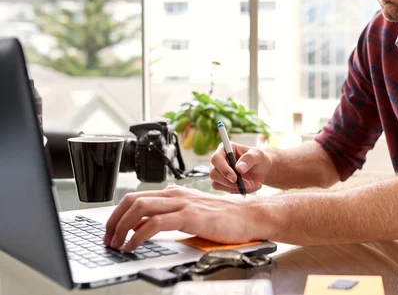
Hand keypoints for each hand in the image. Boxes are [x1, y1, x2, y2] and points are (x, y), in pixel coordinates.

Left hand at [102, 185, 267, 252]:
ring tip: (117, 244)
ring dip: (121, 228)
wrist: (249, 216)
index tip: (110, 231)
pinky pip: (154, 223)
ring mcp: (183, 203)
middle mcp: (176, 194)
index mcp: (175, 192)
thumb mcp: (191, 214)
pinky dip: (138, 236)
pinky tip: (133, 246)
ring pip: (140, 208)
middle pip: (132, 200)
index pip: (136, 198)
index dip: (117, 215)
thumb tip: (142, 228)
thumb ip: (169, 216)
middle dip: (113, 221)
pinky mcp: (190, 216)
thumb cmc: (224, 218)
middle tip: (108, 239)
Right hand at [210, 142, 272, 193]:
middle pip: (213, 174)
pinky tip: (250, 186)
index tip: (235, 178)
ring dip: (236, 188)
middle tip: (247, 185)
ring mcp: (220, 173)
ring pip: (218, 184)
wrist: (263, 170)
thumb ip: (249, 159)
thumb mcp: (258, 155)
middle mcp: (219, 161)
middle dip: (230, 182)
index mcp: (225, 149)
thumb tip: (238, 168)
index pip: (216, 158)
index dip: (223, 169)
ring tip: (252, 184)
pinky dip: (239, 191)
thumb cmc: (259, 159)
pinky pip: (226, 190)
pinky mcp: (223, 183)